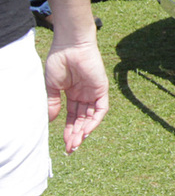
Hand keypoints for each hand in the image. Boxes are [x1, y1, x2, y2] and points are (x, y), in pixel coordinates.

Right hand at [41, 0, 108, 152]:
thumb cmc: (59, 61)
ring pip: (91, 116)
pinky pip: (101, 108)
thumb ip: (53, 103)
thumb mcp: (52, 86)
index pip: (72, 117)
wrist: (70, 45)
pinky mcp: (101, 88)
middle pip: (82, 120)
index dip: (68, 131)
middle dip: (76, 135)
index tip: (64, 145)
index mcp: (72, 94)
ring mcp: (93, 91)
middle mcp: (84, 94)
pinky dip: (95, 120)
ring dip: (84, 131)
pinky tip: (86, 131)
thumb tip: (52, 121)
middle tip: (70, 149)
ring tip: (76, 143)